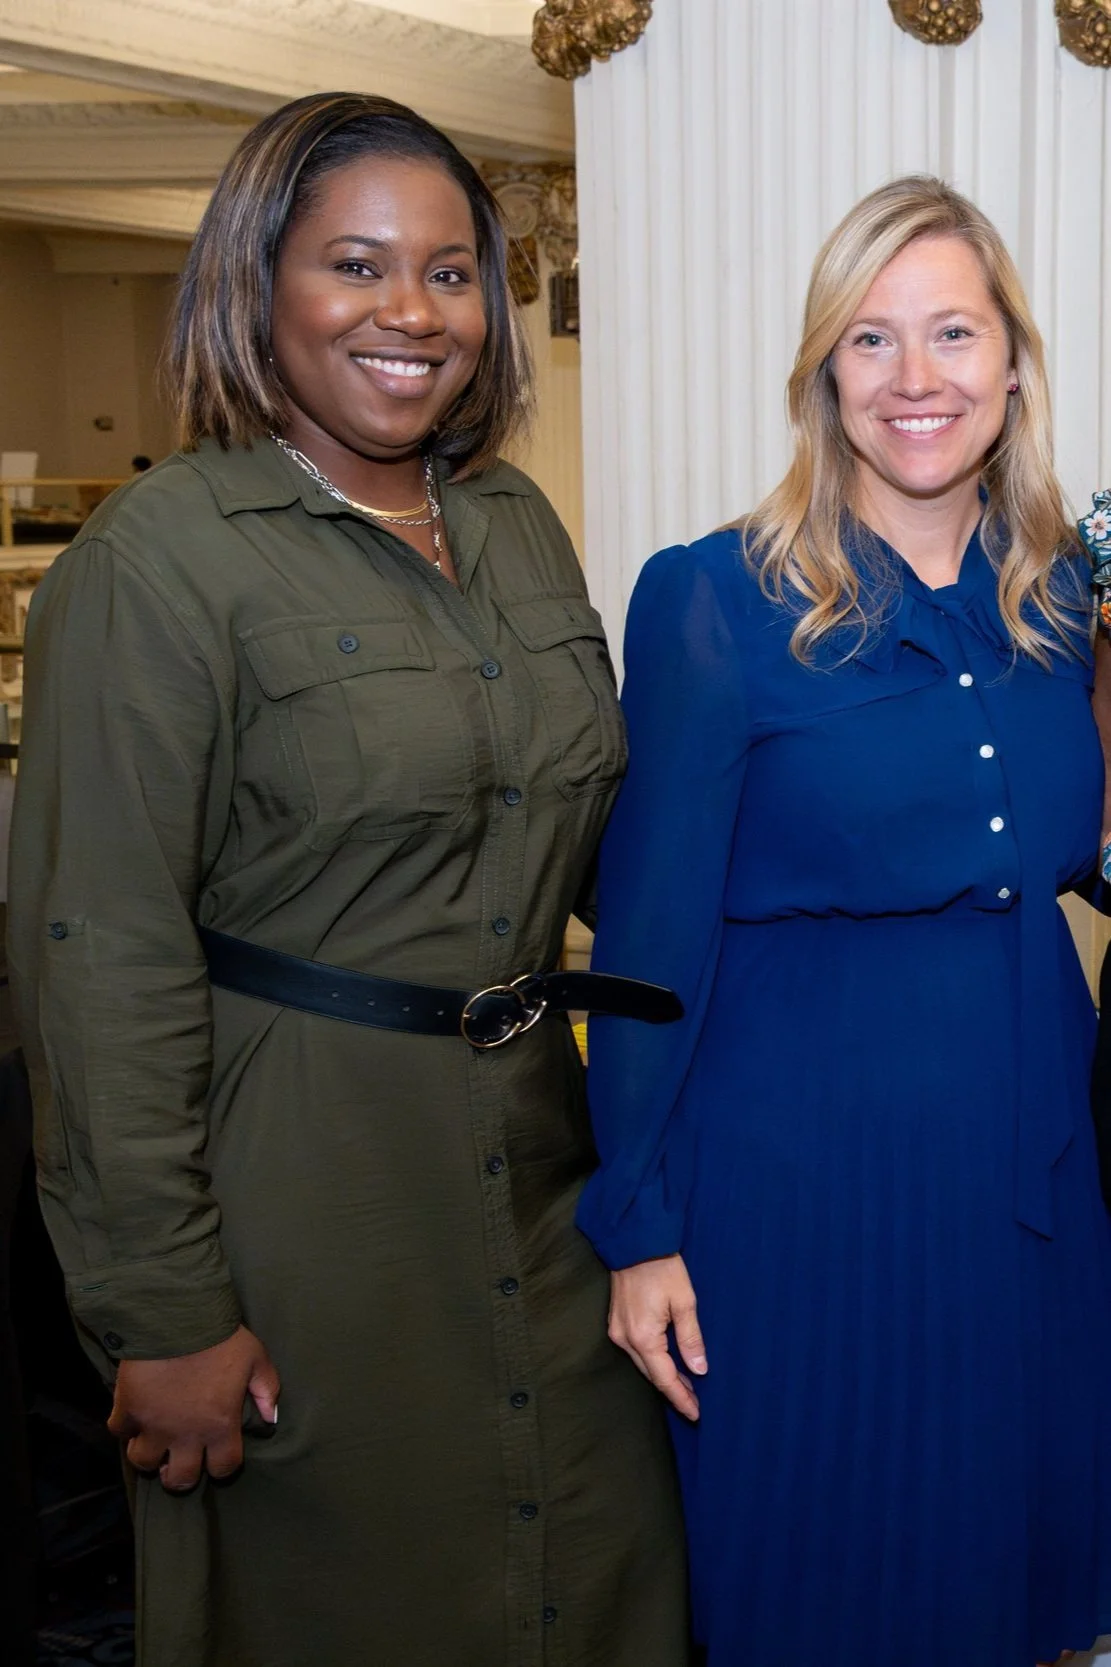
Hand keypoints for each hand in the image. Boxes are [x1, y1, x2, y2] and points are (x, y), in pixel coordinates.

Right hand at [108, 1324, 279, 1491]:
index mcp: (220, 1425)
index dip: (221, 1465)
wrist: (176, 1315)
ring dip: (148, 1454)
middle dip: (178, 1475)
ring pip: (143, 1462)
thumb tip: (271, 1418)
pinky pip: (119, 1430)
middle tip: (177, 1459)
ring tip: (153, 1440)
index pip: (224, 1468)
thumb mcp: (255, 1358)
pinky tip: (133, 1415)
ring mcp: (153, 1425)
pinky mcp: (127, 1408)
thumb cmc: (220, 1337)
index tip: (216, 1454)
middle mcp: (186, 1434)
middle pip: (179, 1480)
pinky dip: (124, 1426)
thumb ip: (267, 1389)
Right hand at [608, 1254, 706, 1421]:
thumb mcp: (684, 1301)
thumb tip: (699, 1370)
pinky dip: (652, 1361)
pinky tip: (667, 1363)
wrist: (634, 1241)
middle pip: (651, 1375)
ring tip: (685, 1387)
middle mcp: (625, 1339)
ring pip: (642, 1365)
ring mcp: (617, 1332)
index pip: (664, 1378)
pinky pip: (635, 1351)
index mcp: (643, 1337)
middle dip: (673, 1391)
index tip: (696, 1414)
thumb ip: (691, 1338)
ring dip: (663, 1376)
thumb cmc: (662, 1267)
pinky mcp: (615, 1323)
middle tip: (694, 1404)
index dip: (681, 1398)